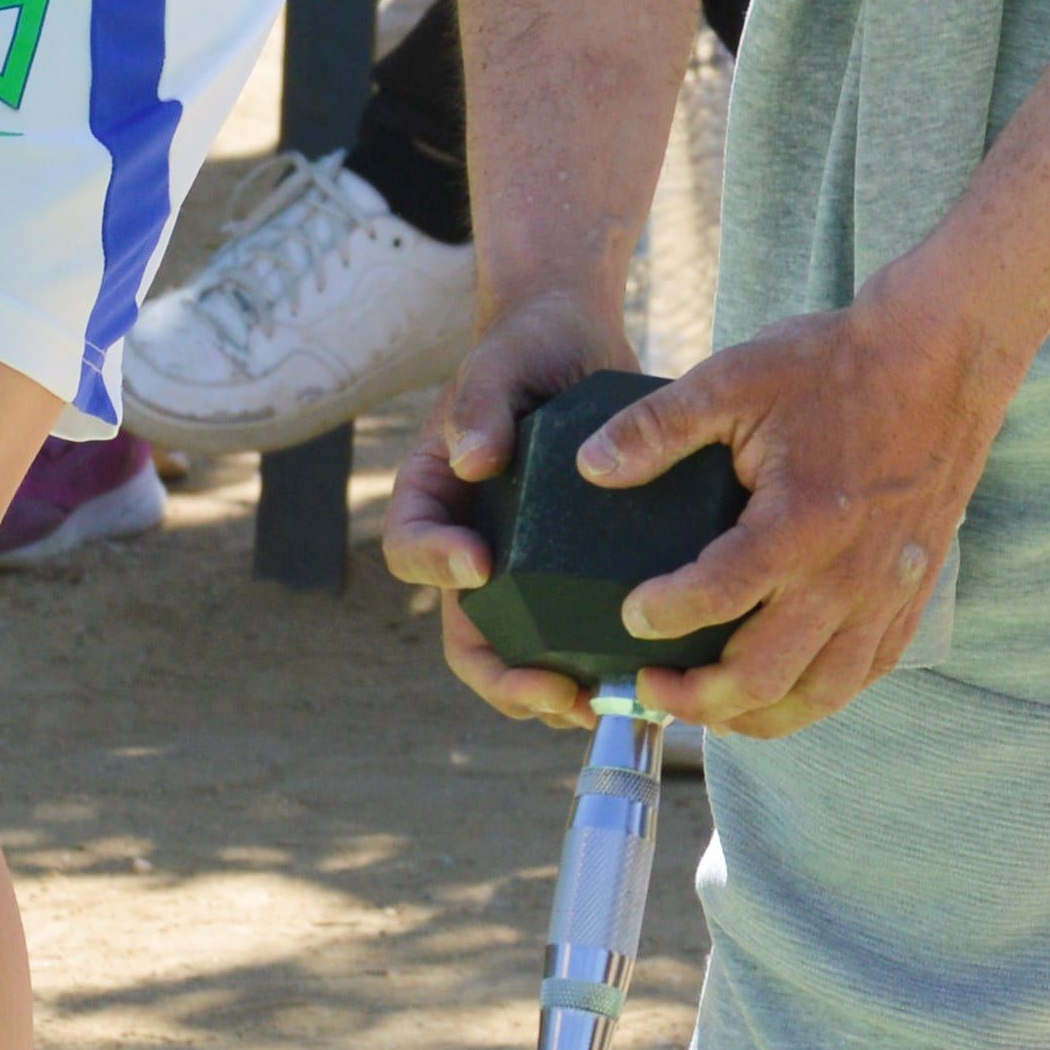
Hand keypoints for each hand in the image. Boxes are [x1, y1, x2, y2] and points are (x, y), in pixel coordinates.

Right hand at [390, 293, 646, 732]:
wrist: (574, 343)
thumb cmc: (523, 348)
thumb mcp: (498, 366)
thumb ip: (481, 404)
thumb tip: (472, 461)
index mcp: (433, 501)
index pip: (412, 549)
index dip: (436, 567)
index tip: (478, 565)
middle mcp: (470, 545)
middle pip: (466, 635)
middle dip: (505, 677)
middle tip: (555, 693)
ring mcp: (522, 564)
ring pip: (520, 652)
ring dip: (551, 691)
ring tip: (599, 705)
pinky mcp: (571, 570)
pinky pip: (572, 631)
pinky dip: (593, 663)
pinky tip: (637, 678)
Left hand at [542, 275, 1012, 739]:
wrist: (942, 361)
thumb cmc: (838, 365)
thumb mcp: (738, 377)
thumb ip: (660, 426)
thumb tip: (589, 466)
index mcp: (802, 520)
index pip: (719, 595)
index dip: (663, 615)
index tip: (631, 618)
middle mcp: (847, 573)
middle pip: (764, 673)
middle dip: (695, 698)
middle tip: (649, 686)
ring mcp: (885, 593)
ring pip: (817, 694)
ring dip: (754, 717)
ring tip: (705, 710)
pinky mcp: (909, 597)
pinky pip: (863, 675)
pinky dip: (814, 699)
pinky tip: (778, 693)